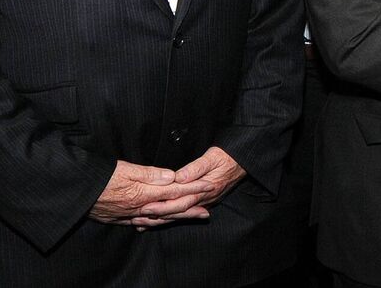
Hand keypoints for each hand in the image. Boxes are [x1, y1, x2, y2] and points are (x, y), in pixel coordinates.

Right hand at [89, 160, 208, 225]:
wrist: (75, 191)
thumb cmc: (99, 176)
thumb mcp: (125, 169)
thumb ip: (150, 174)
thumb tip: (172, 176)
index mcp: (144, 193)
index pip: (175, 191)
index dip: (193, 188)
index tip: (208, 186)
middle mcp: (139, 207)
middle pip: (170, 209)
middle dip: (190, 209)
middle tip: (207, 212)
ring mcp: (129, 215)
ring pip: (158, 218)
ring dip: (176, 218)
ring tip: (191, 218)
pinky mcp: (118, 218)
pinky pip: (141, 223)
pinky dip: (153, 223)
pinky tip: (157, 222)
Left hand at [130, 147, 246, 227]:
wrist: (243, 162)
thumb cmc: (227, 157)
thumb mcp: (212, 157)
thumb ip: (195, 168)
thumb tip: (178, 178)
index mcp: (204, 190)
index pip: (180, 203)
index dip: (162, 207)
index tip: (145, 208)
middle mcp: (203, 200)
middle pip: (177, 213)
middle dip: (156, 217)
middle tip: (136, 219)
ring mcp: (203, 203)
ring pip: (179, 215)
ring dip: (161, 220)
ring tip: (142, 223)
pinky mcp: (202, 202)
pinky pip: (184, 212)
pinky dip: (171, 217)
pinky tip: (159, 219)